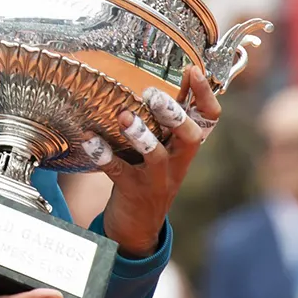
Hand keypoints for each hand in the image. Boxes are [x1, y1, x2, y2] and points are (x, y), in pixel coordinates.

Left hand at [99, 67, 219, 257]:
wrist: (137, 228)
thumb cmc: (149, 176)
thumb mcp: (165, 148)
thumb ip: (166, 119)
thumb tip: (170, 76)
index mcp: (186, 148)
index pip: (209, 119)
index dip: (206, 95)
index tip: (192, 70)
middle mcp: (177, 163)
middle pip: (190, 137)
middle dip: (175, 115)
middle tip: (153, 94)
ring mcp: (156, 180)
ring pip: (157, 157)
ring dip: (141, 136)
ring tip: (124, 116)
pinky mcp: (132, 191)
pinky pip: (118, 171)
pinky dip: (103, 154)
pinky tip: (88, 138)